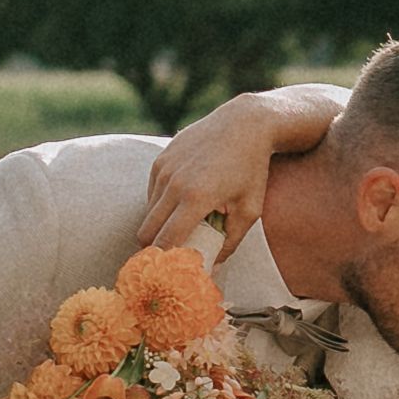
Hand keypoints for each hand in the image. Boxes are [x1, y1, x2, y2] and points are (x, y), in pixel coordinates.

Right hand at [137, 84, 341, 260]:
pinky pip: (151, 193)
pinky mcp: (160, 159)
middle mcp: (174, 183)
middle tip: (167, 260)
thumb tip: (213, 268)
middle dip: (153, 249)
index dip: (163, 262)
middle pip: (146, 231)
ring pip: (147, 213)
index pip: (166, 241)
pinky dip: (160, 206)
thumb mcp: (250, 209)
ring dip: (157, 227)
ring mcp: (164, 169)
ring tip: (177, 232)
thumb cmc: (252, 169)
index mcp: (196, 198)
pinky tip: (180, 205)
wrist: (244, 123)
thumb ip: (230, 242)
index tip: (168, 274)